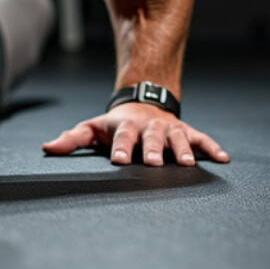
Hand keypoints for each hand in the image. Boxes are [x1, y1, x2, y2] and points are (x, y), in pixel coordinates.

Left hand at [41, 102, 229, 165]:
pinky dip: (212, 147)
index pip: (121, 137)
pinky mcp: (186, 132)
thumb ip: (72, 139)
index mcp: (125, 127)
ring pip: (177, 138)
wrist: (142, 104)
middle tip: (154, 162)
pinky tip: (222, 158)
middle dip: (153, 150)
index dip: (120, 148)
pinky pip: (201, 138)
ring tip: (188, 163)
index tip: (119, 160)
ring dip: (183, 150)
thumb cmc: (115, 125)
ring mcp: (169, 129)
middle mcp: (149, 127)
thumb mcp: (92, 128)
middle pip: (151, 138)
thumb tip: (47, 147)